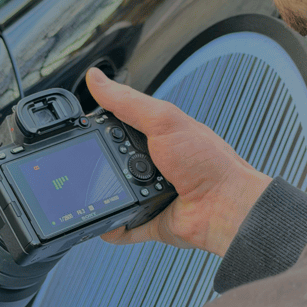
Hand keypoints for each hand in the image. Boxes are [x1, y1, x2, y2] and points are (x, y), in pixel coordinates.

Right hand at [86, 68, 272, 256]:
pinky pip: (124, 227)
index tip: (80, 126)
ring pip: (115, 195)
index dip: (101, 124)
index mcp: (159, 135)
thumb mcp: (163, 120)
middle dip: (98, 164)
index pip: (121, 124)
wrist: (225, 207)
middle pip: (113, 161)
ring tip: (92, 194)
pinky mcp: (152, 221)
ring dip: (104, 197)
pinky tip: (104, 224)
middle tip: (84, 164)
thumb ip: (127, 102)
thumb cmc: (207, 162)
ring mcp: (152, 194)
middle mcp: (155, 164)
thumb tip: (95, 78)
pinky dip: (113, 228)